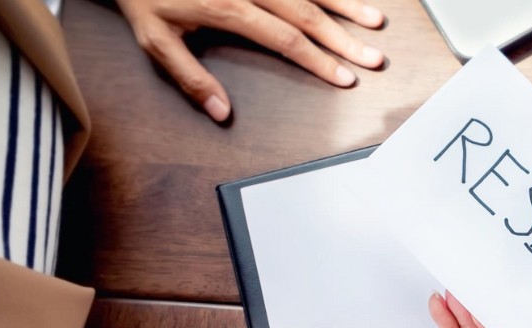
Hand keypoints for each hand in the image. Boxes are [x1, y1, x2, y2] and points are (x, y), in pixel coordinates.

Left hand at [115, 0, 385, 121]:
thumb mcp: (155, 40)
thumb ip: (191, 78)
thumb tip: (222, 113)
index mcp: (229, 6)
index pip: (285, 38)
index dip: (318, 60)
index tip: (344, 77)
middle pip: (308, 12)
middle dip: (344, 38)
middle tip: (373, 58)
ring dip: (346, 4)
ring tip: (376, 21)